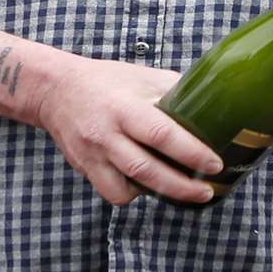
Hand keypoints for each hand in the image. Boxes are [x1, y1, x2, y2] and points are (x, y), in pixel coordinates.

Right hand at [28, 54, 219, 205]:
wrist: (57, 90)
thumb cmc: (107, 82)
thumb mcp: (142, 76)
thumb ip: (174, 91)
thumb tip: (212, 104)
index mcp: (125, 106)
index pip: (161, 133)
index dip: (191, 152)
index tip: (215, 163)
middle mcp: (106, 133)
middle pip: (146, 169)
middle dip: (181, 186)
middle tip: (206, 191)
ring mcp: (93, 154)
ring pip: (127, 187)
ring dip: (159, 194)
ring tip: (184, 191)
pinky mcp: (85, 168)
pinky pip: (113, 192)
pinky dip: (133, 193)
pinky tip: (146, 183)